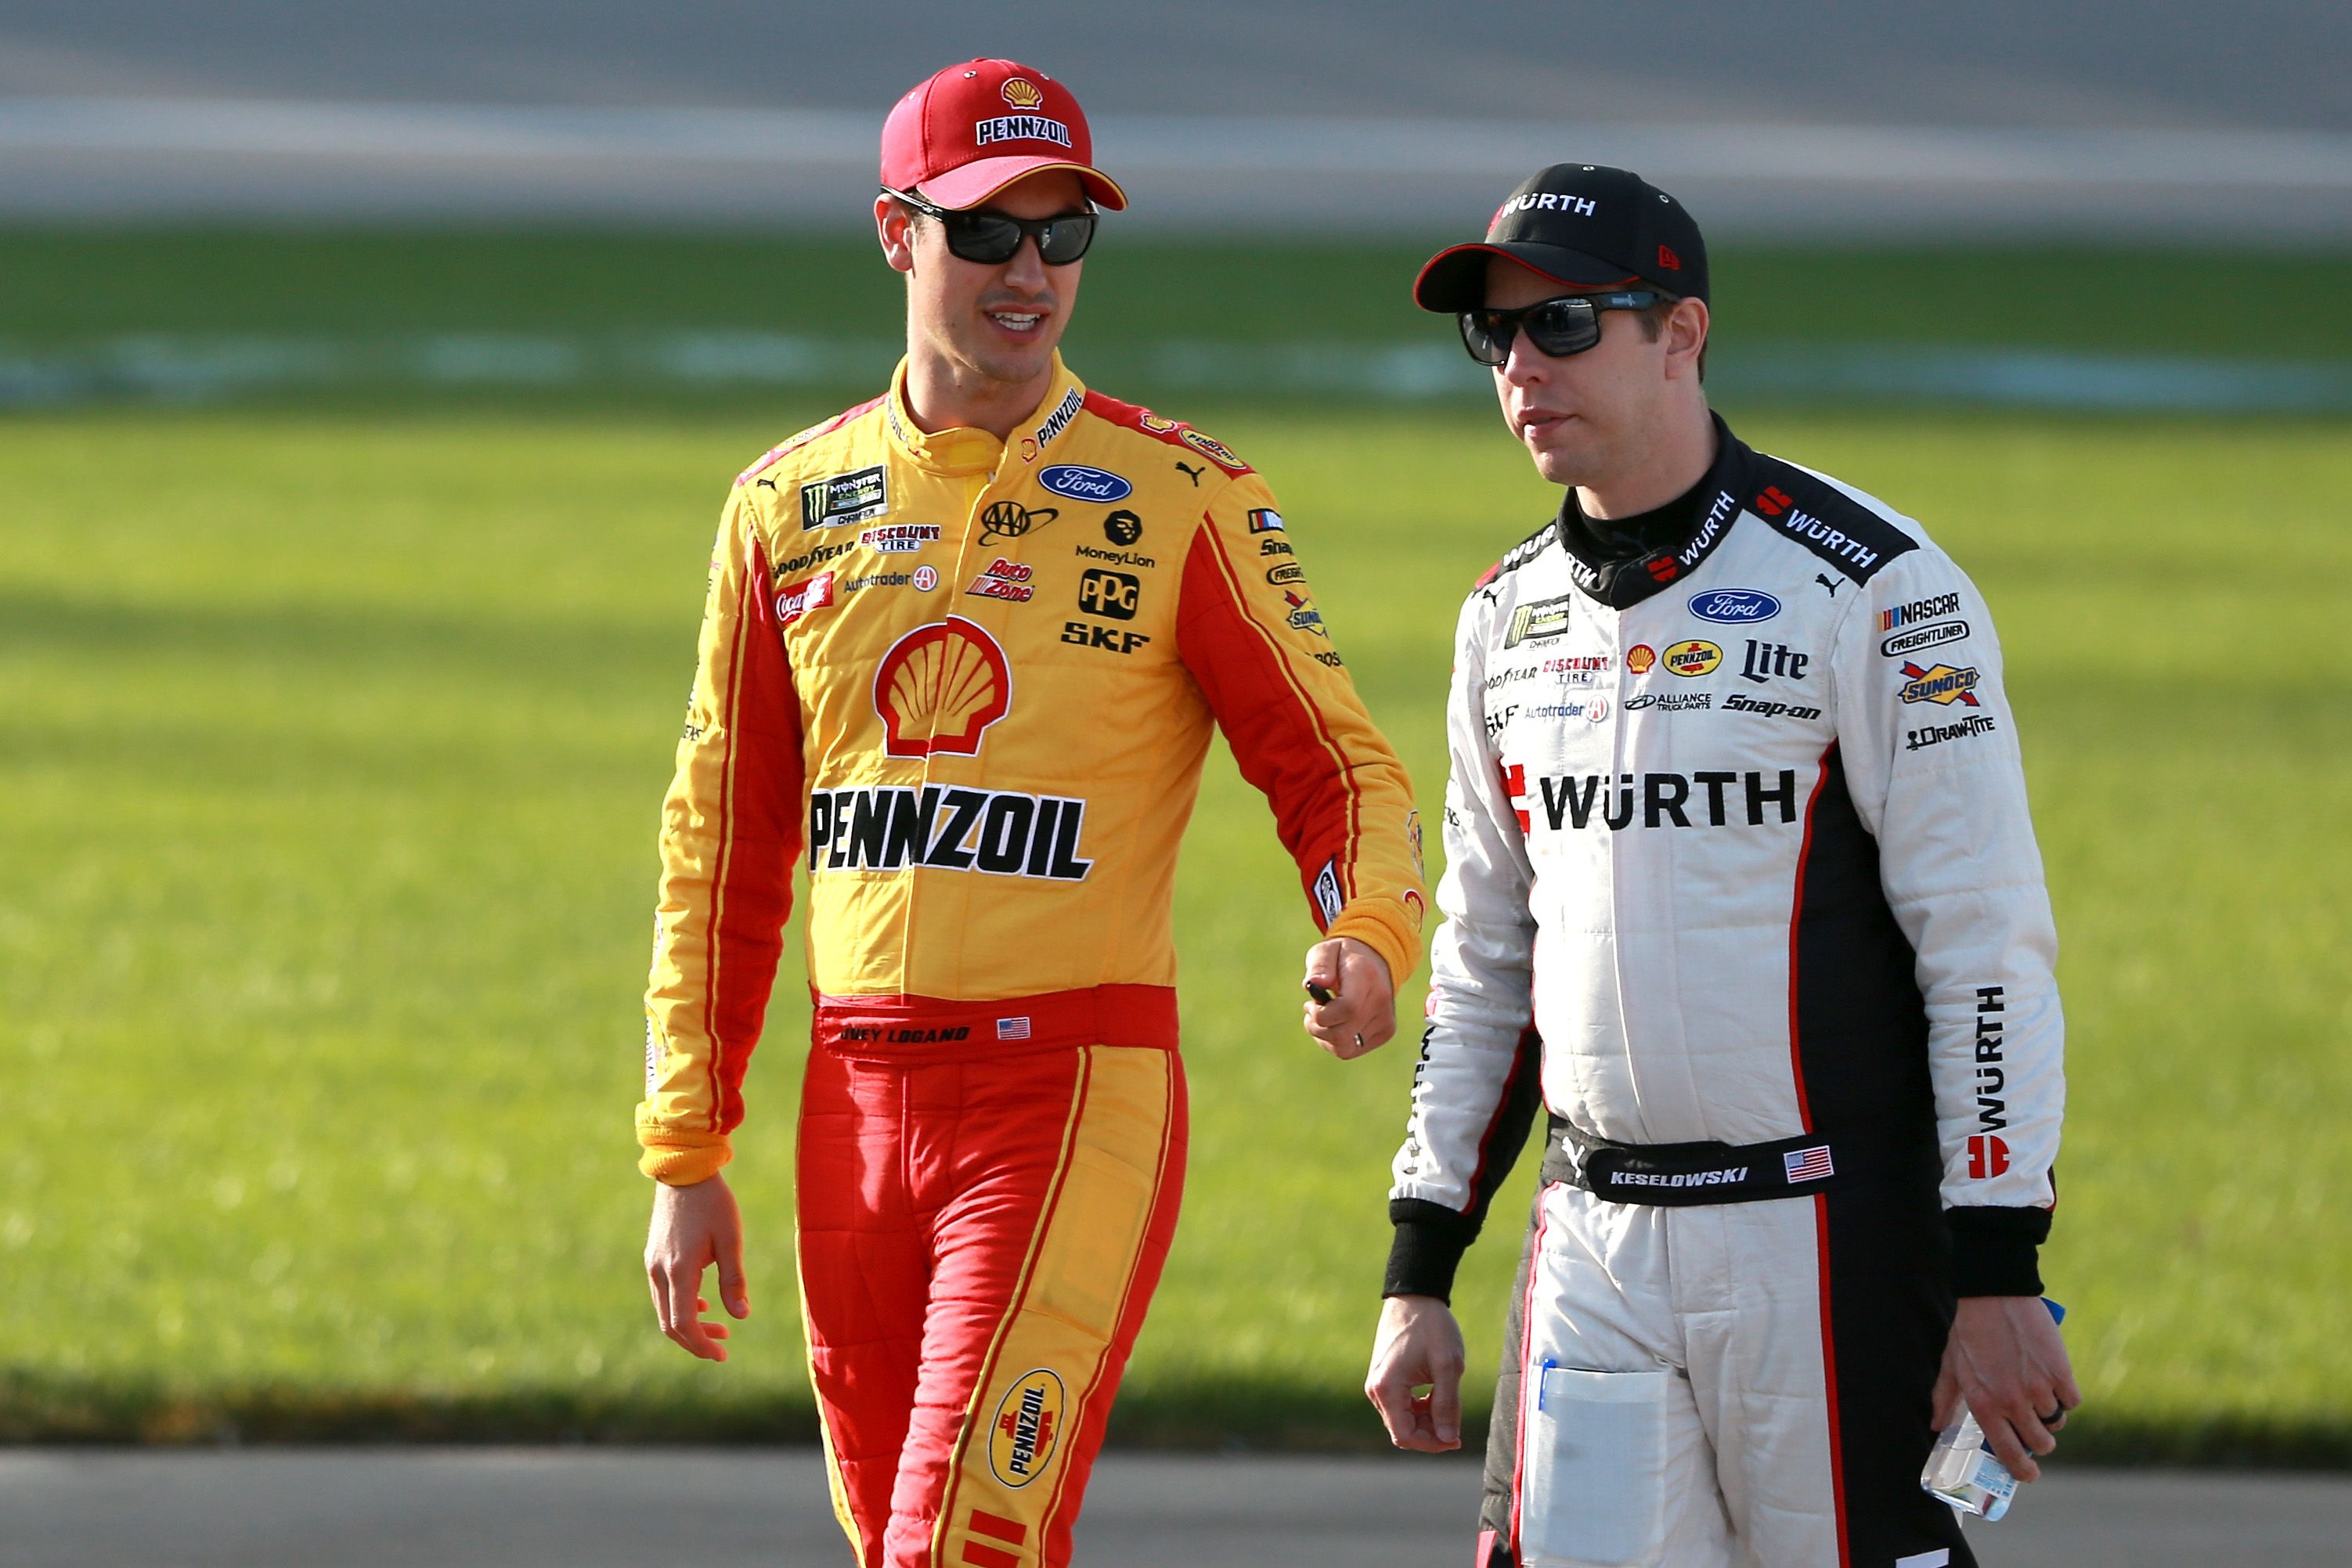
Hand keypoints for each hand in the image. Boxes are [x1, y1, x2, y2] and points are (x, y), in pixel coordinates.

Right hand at [644, 1172, 749, 1361]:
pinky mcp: (653, 1256)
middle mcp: (659, 1272)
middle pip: (670, 1324)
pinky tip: (703, 1305)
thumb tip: (741, 1316)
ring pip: (665, 1310)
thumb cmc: (713, 1202)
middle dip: (696, 1341)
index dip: (702, 1345)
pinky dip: (681, 1307)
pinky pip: (663, 1294)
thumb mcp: (731, 1239)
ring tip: (720, 1326)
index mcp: (679, 1271)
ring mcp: (652, 1264)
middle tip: (724, 1346)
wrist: (683, 1170)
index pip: (684, 1324)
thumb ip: (734, 1280)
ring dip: (689, 1325)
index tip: (722, 1354)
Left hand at [1301, 937, 1395, 1059]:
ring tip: (1323, 1016)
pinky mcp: (1386, 1032)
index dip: (1321, 1014)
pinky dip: (1335, 1042)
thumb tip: (1313, 984)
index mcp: (1366, 977)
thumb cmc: (1343, 956)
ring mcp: (1386, 1019)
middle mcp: (1381, 1000)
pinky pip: (1351, 1050)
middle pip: (1342, 1035)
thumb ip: (1319, 965)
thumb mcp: (1326, 950)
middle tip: (1310, 1010)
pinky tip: (1335, 1023)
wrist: (1375, 959)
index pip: (1347, 1009)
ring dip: (1324, 1037)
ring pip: (1344, 1048)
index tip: (1310, 1004)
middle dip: (1317, 1027)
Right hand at [1365, 1294, 1466, 1450]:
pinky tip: (1437, 1395)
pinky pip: (1400, 1405)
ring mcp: (1378, 1383)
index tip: (1456, 1439)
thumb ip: (1447, 1405)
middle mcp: (1376, 1390)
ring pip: (1402, 1419)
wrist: (1415, 1295)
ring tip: (1449, 1402)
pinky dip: (1419, 1408)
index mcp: (1387, 1389)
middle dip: (1431, 1432)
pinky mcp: (1384, 1377)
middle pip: (1402, 1430)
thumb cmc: (1433, 1327)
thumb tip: (1447, 1438)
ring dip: (1426, 1420)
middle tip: (1456, 1420)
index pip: (1405, 1437)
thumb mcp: (1448, 1366)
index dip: (1432, 1444)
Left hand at [1932, 1295, 2079, 1480]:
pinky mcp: (2060, 1373)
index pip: (2007, 1451)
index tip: (2028, 1475)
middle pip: (2040, 1442)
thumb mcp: (1951, 1365)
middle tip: (2038, 1435)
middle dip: (2041, 1443)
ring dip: (2051, 1417)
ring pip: (2056, 1421)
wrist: (1995, 1294)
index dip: (2021, 1469)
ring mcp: (2038, 1388)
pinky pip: (2071, 1400)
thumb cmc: (1970, 1329)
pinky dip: (2066, 1397)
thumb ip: (1944, 1398)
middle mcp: (2012, 1402)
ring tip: (2042, 1401)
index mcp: (1983, 1404)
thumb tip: (1936, 1426)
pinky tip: (2056, 1384)